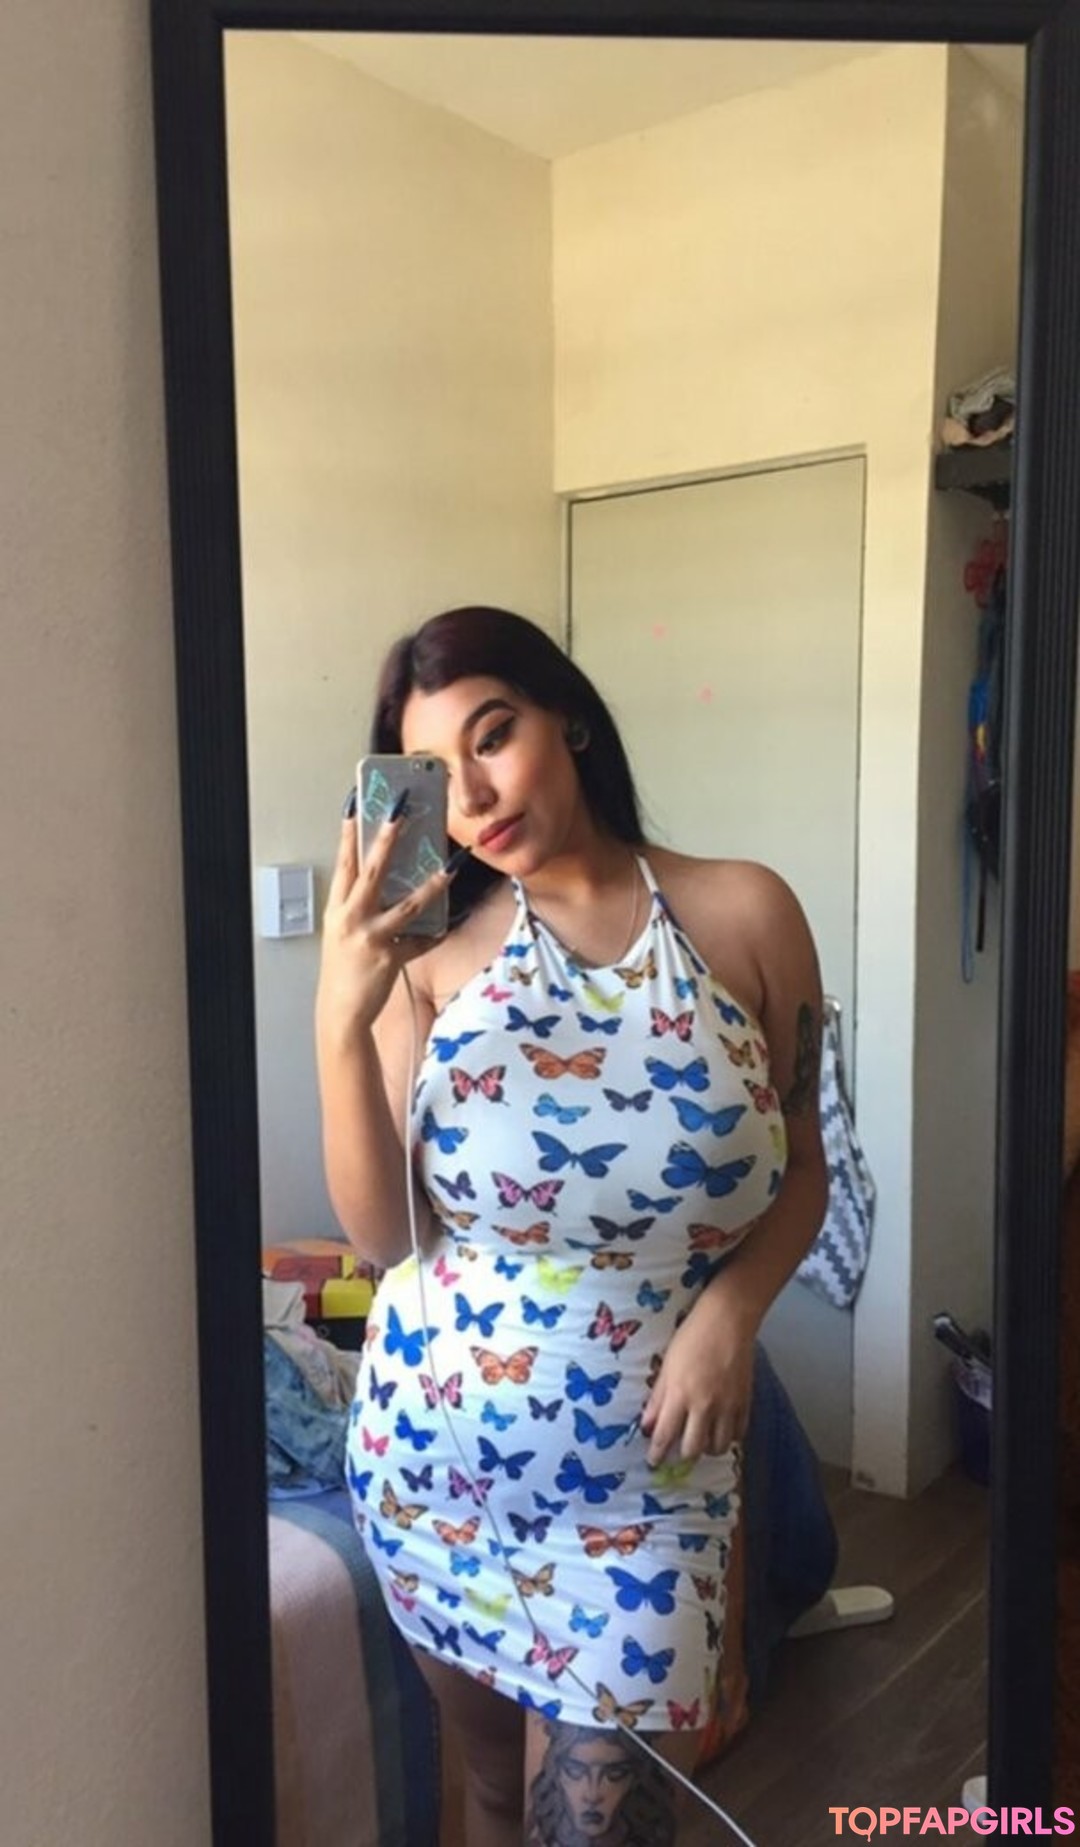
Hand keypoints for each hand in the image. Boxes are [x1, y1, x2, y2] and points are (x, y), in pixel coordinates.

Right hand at [315, 810, 447, 1040]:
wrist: (341, 1011)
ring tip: (450, 869)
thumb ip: (358, 907)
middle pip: (372, 871)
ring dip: (431, 886)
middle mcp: (351, 919)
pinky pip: (420, 941)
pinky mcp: (391, 957)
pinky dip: (433, 935)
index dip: (349, 834)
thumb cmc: (343, 970)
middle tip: (400, 812)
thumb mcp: (342, 932)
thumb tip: (383, 882)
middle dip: (387, 839)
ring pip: (406, 905)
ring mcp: (371, 938)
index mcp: (337, 909)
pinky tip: (444, 927)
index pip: (343, 863)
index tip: (356, 806)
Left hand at [640, 1288, 755, 1466]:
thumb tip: (646, 1426)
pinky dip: (729, 1438)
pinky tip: (721, 1430)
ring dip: (707, 1449)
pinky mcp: (746, 1402)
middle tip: (678, 1451)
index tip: (653, 1461)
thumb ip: (658, 1399)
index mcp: (680, 1395)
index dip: (657, 1453)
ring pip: (718, 1447)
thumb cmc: (691, 1337)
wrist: (727, 1321)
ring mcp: (728, 1406)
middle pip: (693, 1449)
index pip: (665, 1435)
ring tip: (701, 1440)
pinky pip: (738, 1434)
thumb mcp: (667, 1366)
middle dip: (683, 1455)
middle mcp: (704, 1406)